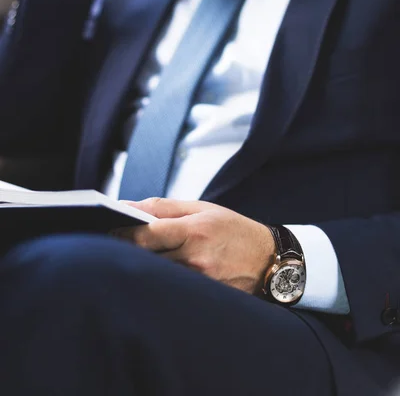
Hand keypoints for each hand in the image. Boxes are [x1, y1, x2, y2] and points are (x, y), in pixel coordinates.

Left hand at [115, 199, 275, 294]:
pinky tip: (158, 274)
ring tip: (136, 258)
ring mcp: (199, 282)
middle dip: (126, 251)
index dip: (121, 234)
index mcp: (194, 230)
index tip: (108, 230)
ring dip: (142, 267)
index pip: (145, 235)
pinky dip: (160, 281)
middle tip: (113, 244)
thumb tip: (127, 206)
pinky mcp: (203, 298)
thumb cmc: (233, 228)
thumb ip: (163, 207)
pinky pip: (172, 289)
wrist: (269, 259)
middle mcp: (195, 258)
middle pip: (145, 259)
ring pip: (156, 276)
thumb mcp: (202, 208)